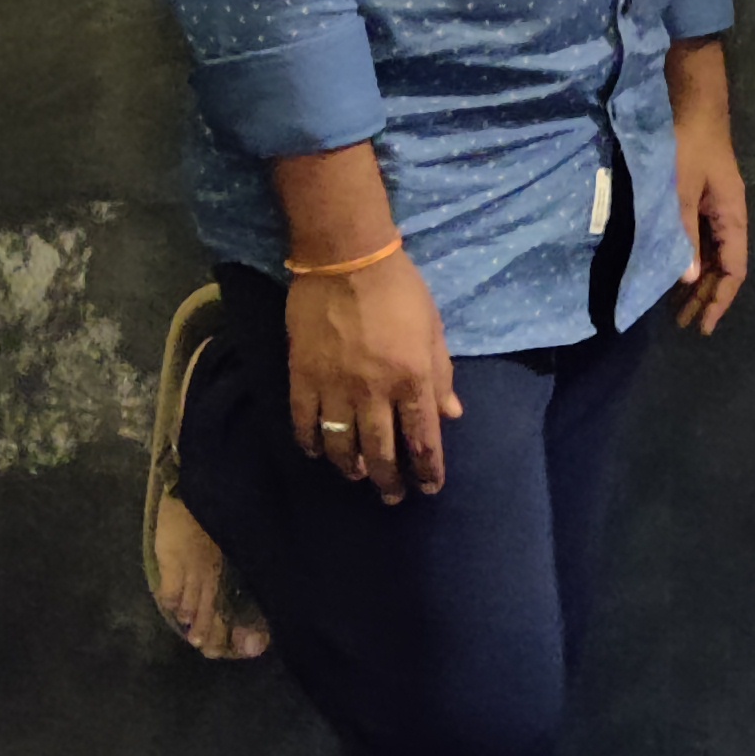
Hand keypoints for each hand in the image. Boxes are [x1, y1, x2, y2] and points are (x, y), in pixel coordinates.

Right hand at [285, 253, 459, 502]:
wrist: (346, 257)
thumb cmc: (400, 288)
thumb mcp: (433, 328)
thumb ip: (442, 374)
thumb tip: (451, 415)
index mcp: (413, 379)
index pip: (423, 440)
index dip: (428, 470)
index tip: (429, 488)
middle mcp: (375, 391)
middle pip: (382, 452)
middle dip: (390, 482)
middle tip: (392, 497)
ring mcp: (335, 386)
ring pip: (342, 445)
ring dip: (352, 468)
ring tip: (358, 477)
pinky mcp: (303, 376)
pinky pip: (305, 422)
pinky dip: (312, 443)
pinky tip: (319, 451)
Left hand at [668, 39, 749, 336]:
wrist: (690, 96)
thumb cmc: (687, 140)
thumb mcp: (681, 188)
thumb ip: (684, 232)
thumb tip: (690, 279)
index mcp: (732, 214)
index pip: (734, 268)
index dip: (721, 299)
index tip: (703, 324)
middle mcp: (727, 214)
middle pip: (724, 266)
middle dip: (707, 296)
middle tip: (684, 323)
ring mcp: (714, 205)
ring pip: (711, 254)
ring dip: (698, 280)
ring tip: (679, 306)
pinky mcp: (699, 195)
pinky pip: (699, 238)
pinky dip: (689, 258)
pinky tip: (675, 268)